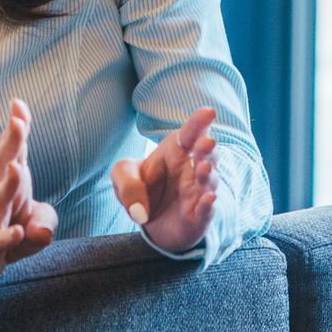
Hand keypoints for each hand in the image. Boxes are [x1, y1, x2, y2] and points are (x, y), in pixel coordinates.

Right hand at [0, 99, 56, 285]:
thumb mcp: (31, 225)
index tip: (18, 104)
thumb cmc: (2, 233)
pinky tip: (17, 231)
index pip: (12, 155)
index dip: (16, 132)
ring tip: (17, 169)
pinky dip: (4, 238)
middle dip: (9, 146)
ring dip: (6, 186)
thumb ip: (44, 221)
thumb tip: (43, 231)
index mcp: (5, 187)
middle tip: (16, 122)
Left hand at [111, 107, 217, 255]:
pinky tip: (209, 199)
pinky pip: (206, 212)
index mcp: (177, 151)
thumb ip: (127, 183)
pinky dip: (208, 206)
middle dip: (207, 148)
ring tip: (203, 167)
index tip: (208, 112)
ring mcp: (197, 194)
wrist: (150, 220)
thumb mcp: (123, 177)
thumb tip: (138, 211)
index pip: (190, 133)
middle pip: (206, 155)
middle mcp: (192, 170)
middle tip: (206, 141)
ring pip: (209, 182)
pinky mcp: (198, 219)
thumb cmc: (141, 187)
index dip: (199, 122)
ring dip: (208, 174)